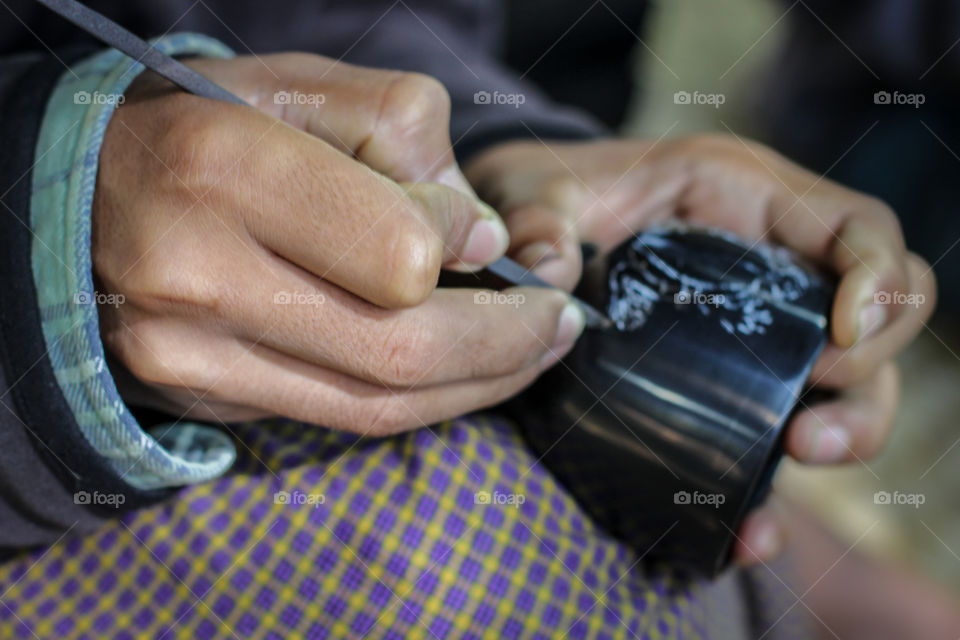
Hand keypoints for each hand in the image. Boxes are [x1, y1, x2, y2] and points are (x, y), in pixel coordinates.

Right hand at [93, 54, 584, 433]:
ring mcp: (197, 356)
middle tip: (560, 320)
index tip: (480, 232)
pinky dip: (422, 401)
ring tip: (539, 350)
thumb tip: (480, 238)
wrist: (79, 199)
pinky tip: (468, 372)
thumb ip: (400, 134)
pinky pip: (341, 418)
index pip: (398, 251)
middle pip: (401, 350)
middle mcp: (199, 278)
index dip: (460, 246)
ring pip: (379, 405)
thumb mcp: (298, 86)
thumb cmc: (201, 127)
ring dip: (482, 384)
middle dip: (508, 342)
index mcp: (224, 170)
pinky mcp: (210, 399)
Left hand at [465, 135, 934, 562]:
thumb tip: (552, 269)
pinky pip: (774, 433)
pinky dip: (773, 490)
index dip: (879, 276)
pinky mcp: (728, 383)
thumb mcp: (534, 194)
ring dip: (849, 429)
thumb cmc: (545, 199)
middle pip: (878, 314)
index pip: (857, 225)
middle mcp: (767, 265)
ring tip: (797, 455)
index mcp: (744, 199)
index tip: (843, 336)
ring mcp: (756, 329)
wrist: (523, 242)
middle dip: (867, 375)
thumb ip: (537, 218)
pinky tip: (748, 530)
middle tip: (809, 425)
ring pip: (848, 381)